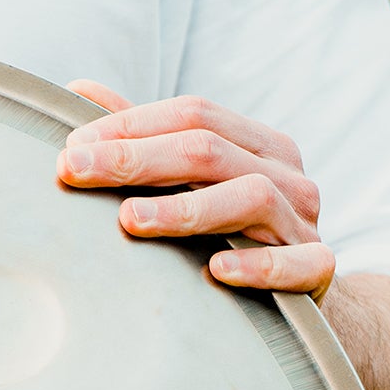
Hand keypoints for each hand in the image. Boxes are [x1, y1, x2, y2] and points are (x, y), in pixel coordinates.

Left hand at [56, 82, 336, 299]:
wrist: (300, 299)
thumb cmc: (231, 234)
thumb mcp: (191, 183)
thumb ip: (144, 140)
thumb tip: (79, 90)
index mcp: (256, 144)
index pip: (193, 115)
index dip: (131, 125)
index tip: (71, 148)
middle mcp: (285, 175)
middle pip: (209, 151)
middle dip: (136, 158)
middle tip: (74, 170)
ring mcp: (304, 222)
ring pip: (250, 197)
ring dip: (185, 209)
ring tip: (128, 219)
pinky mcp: (318, 271)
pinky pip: (294, 264)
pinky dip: (257, 266)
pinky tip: (215, 271)